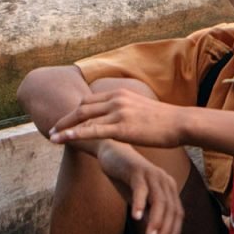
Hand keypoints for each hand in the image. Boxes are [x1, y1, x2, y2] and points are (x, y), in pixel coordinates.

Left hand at [51, 88, 187, 149]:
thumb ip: (128, 110)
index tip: (65, 121)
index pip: (89, 100)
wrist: (181, 123)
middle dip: (65, 119)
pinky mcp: (121, 126)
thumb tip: (121, 118)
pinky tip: (62, 140)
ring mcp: (119, 112)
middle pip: (82, 107)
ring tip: (52, 138)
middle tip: (53, 130)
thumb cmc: (165, 120)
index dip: (74, 111)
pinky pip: (92, 130)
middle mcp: (118, 99)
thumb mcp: (143, 108)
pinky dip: (74, 134)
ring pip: (83, 119)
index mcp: (122, 93)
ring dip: (64, 128)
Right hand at [96, 141, 185, 233]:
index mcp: (169, 187)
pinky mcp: (137, 171)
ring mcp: (152, 175)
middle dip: (166, 228)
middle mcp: (165, 180)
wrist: (113, 154)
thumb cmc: (127, 179)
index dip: (174, 229)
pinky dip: (139, 203)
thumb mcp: (139, 199)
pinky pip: (141, 189)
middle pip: (171, 207)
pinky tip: (135, 217)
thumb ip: (147, 212)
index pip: (177, 211)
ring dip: (155, 220)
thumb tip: (152, 233)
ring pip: (159, 200)